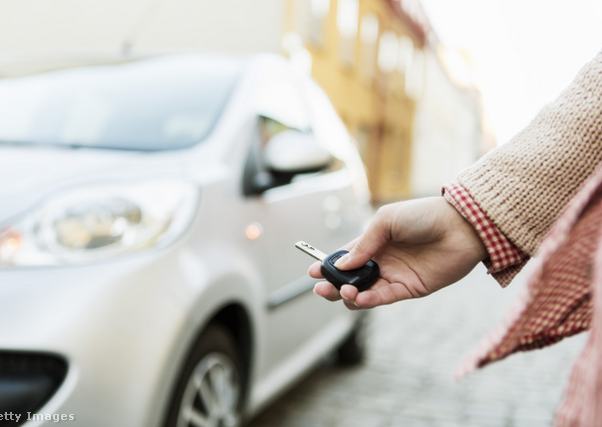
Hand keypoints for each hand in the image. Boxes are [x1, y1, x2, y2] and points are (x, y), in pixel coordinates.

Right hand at [309, 197, 486, 309]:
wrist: (461, 227)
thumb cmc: (424, 216)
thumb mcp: (387, 220)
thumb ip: (363, 244)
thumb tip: (341, 266)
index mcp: (373, 242)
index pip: (345, 257)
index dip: (328, 266)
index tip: (313, 273)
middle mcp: (381, 260)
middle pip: (350, 279)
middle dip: (333, 285)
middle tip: (321, 288)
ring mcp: (394, 275)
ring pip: (364, 292)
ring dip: (349, 295)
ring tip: (345, 291)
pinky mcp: (409, 289)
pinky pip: (383, 298)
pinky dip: (368, 300)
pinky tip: (359, 297)